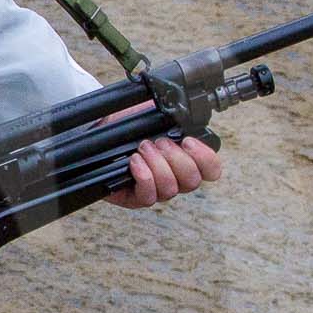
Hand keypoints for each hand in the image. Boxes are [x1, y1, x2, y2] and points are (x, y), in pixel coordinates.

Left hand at [105, 103, 223, 208]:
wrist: (100, 129)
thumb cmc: (130, 122)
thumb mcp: (157, 113)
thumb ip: (177, 116)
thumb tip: (188, 113)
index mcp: (186, 159)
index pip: (211, 170)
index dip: (207, 159)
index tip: (189, 142)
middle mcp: (175, 178)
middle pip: (192, 181)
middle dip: (176, 158)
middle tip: (160, 142)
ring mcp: (156, 190)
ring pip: (170, 189)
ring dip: (158, 164)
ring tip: (143, 147)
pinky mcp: (136, 198)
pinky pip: (149, 196)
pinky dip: (144, 176)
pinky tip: (134, 161)